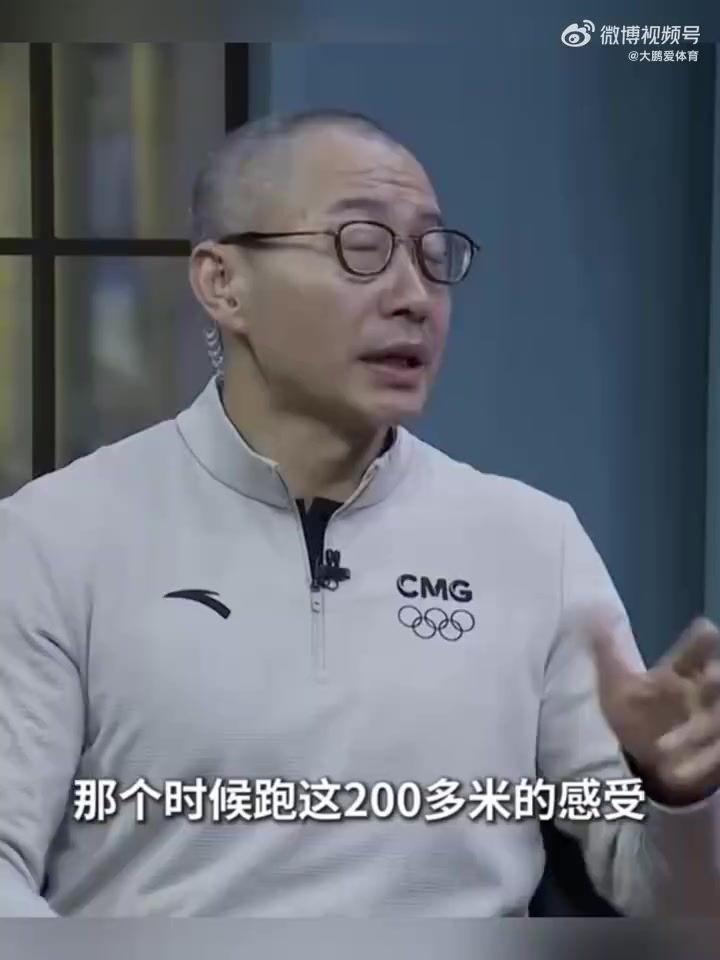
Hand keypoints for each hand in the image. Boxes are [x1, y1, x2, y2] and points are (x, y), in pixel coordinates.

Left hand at [589, 613, 719, 804]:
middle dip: (713, 682)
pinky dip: (702, 763)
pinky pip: (717, 756)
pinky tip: (676, 774)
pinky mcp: (717, 755)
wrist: (644, 758)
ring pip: (716, 721)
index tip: (705, 629)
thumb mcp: (616, 683)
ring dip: (697, 733)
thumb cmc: (634, 712)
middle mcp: (701, 696)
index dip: (701, 643)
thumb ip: (606, 650)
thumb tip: (590, 612)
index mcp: (680, 674)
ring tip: (664, 750)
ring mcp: (713, 724)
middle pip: (717, 682)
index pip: (694, 653)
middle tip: (702, 682)